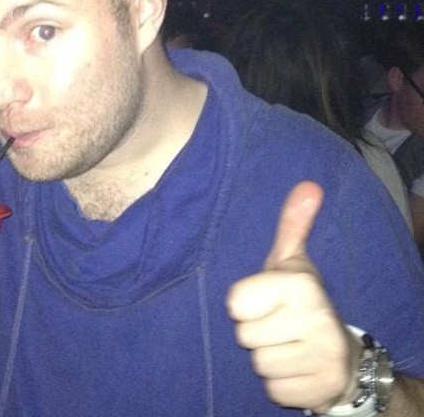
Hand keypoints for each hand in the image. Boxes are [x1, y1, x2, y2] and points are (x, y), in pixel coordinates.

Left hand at [226, 181, 359, 412]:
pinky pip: (272, 389)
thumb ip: (293, 225)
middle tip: (279, 324)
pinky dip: (280, 381)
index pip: (235, 303)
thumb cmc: (303, 302)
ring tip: (288, 344)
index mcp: (300, 285)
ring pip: (257, 363)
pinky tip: (296, 366)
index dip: (246, 303)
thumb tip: (308, 185)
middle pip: (243, 335)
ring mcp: (319, 359)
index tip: (268, 301)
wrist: (341, 355)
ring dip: (267, 357)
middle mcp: (315, 320)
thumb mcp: (294, 262)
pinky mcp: (316, 391)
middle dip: (256, 331)